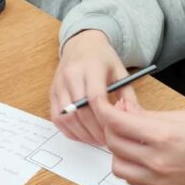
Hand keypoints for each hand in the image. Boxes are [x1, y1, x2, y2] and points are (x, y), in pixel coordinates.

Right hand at [50, 29, 137, 145]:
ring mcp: (58, 85)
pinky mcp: (52, 93)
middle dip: (94, 130)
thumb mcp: (121, 72)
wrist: (82, 44)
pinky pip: (56, 118)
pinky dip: (69, 130)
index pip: (95, 97)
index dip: (104, 118)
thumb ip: (128, 95)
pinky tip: (83, 134)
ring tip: (96, 139)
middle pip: (80, 111)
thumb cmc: (103, 59)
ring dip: (82, 134)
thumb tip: (133, 119)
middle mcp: (71, 75)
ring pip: (66, 117)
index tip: (115, 130)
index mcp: (91, 67)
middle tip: (108, 141)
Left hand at [101, 106, 184, 184]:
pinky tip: (140, 153)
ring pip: (118, 165)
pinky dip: (129, 165)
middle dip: (111, 126)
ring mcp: (160, 179)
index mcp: (164, 136)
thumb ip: (151, 115)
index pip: (117, 122)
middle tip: (121, 115)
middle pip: (113, 143)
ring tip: (131, 137)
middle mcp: (158, 160)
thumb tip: (126, 110)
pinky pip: (132, 179)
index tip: (102, 102)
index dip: (104, 109)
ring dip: (117, 149)